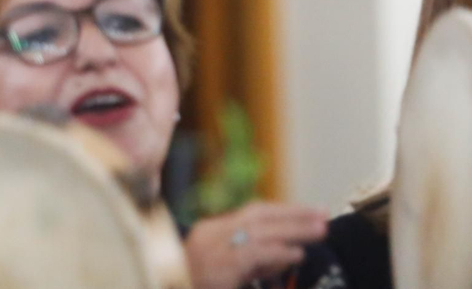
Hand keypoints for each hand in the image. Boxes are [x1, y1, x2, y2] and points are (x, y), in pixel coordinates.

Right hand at [185, 202, 327, 288]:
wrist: (167, 287)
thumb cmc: (198, 285)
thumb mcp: (228, 273)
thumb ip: (255, 262)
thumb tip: (289, 252)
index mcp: (210, 233)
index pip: (252, 213)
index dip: (284, 211)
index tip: (312, 212)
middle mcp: (209, 234)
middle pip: (257, 215)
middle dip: (293, 214)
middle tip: (324, 215)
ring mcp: (211, 248)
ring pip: (258, 231)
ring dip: (293, 230)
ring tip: (320, 231)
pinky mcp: (218, 266)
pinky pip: (253, 252)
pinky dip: (278, 251)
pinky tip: (297, 253)